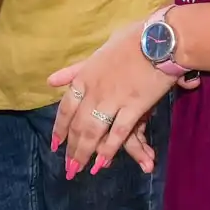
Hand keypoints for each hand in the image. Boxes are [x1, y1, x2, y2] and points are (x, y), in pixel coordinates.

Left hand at [48, 21, 174, 176]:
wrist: (159, 39)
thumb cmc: (132, 40)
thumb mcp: (98, 53)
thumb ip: (75, 70)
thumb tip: (50, 81)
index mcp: (84, 77)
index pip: (66, 108)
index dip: (60, 128)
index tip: (56, 144)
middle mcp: (94, 90)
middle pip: (77, 124)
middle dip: (71, 148)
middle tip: (67, 167)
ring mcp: (113, 99)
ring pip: (92, 132)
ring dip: (83, 153)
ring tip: (77, 171)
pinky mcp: (133, 106)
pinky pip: (118, 133)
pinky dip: (108, 150)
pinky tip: (101, 164)